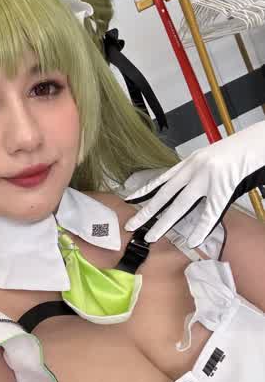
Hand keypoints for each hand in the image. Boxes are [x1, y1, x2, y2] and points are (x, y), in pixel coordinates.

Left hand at [123, 121, 264, 246]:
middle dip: (146, 212)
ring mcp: (207, 179)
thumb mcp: (209, 158)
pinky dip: (201, 228)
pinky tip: (192, 240)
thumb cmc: (237, 150)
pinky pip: (210, 213)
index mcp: (189, 162)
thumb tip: (185, 188)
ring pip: (180, 205)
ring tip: (151, 236)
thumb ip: (195, 173)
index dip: (144, 190)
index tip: (129, 199)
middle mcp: (193, 170)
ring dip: (164, 223)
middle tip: (130, 225)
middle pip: (164, 195)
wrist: (257, 142)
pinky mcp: (223, 188)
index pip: (161, 180)